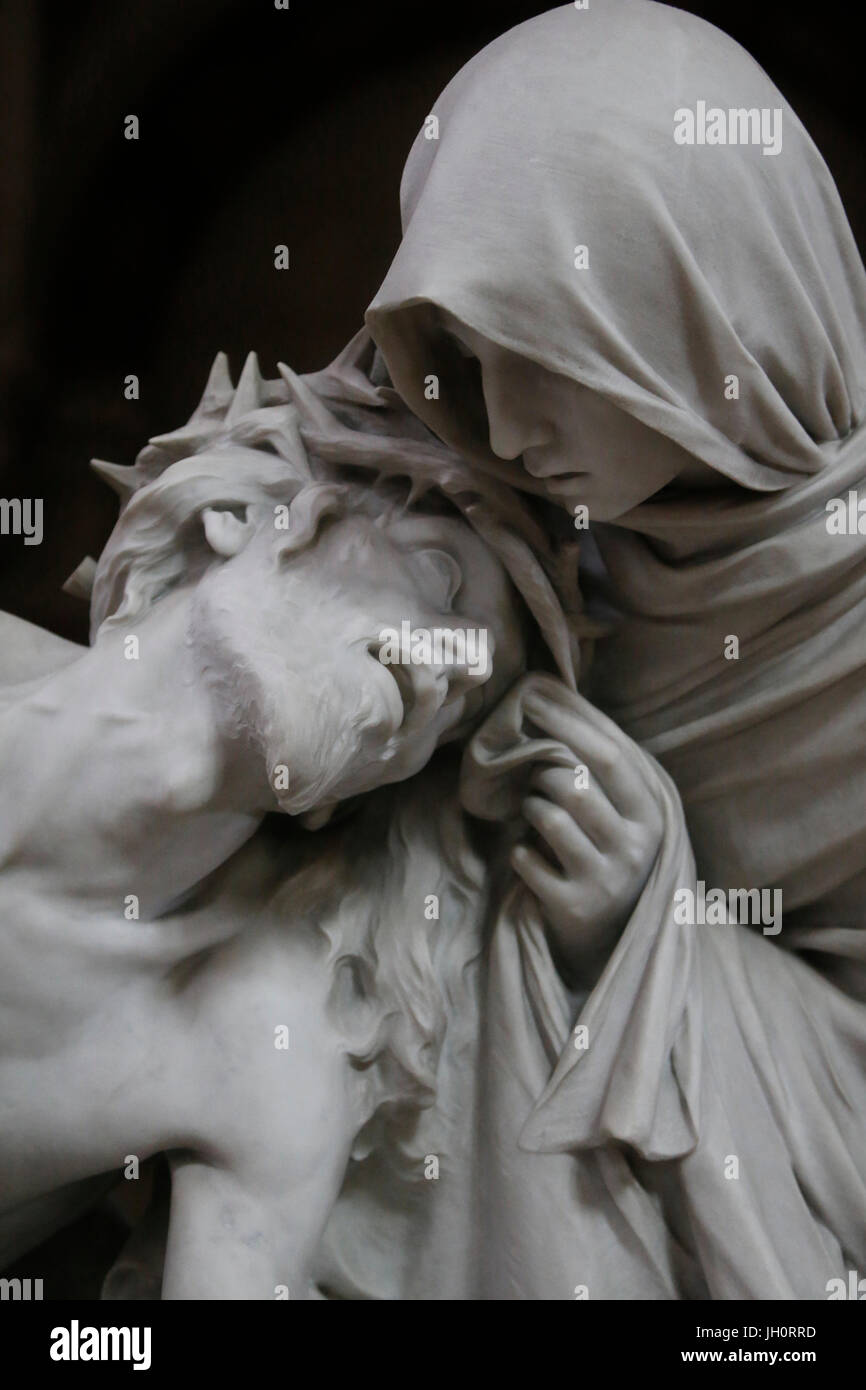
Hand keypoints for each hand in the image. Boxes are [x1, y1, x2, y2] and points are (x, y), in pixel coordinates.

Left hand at [510, 688, 662, 987]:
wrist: (610, 935)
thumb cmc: (607, 851)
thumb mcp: (621, 809)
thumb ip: (598, 762)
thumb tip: (550, 689)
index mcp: (651, 813)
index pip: (611, 755)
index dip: (570, 722)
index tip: (532, 697)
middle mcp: (636, 846)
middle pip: (578, 783)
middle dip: (543, 763)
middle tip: (526, 759)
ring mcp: (606, 878)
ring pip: (552, 816)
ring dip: (531, 802)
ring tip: (532, 805)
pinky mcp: (573, 905)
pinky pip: (529, 858)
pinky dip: (520, 848)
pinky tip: (528, 849)